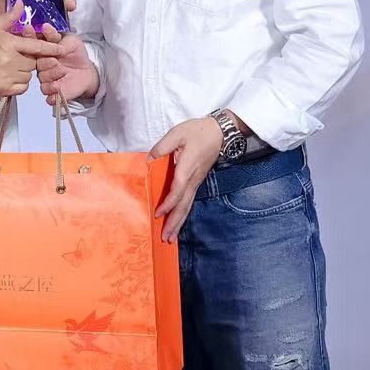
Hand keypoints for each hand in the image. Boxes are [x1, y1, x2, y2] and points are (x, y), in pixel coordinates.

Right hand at [0, 1, 59, 96]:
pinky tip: (12, 76)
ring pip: (29, 76)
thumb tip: (22, 4)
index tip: (62, 49)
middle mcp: (9, 61)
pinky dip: (20, 83)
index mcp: (9, 44)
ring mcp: (6, 77)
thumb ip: (9, 16)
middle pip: (34, 62)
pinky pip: (22, 88)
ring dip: (26, 71)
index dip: (51, 48)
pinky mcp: (3, 90)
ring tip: (14, 65)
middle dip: (31, 59)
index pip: (37, 46)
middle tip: (22, 55)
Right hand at [35, 28, 98, 107]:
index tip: (30, 30)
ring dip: (51, 75)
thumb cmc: (76, 54)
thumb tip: (46, 28)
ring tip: (62, 71)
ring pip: (42, 79)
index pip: (33, 45)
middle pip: (36, 64)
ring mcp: (45, 79)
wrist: (87, 72)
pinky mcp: (52, 92)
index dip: (30, 37)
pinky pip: (47, 95)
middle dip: (45, 62)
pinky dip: (52, 91)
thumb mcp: (71, 41)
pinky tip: (58, 86)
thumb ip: (58, 37)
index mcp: (43, 52)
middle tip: (55, 61)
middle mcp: (41, 65)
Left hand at [150, 117, 224, 241]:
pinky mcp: (197, 182)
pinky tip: (177, 223)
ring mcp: (196, 182)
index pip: (178, 189)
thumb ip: (162, 147)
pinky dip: (183, 214)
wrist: (220, 133)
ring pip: (187, 206)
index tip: (158, 213)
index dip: (168, 203)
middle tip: (165, 238)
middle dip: (174, 222)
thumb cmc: (197, 132)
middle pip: (183, 205)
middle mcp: (193, 179)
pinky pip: (189, 202)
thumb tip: (149, 160)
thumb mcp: (177, 133)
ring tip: (170, 238)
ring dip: (178, 222)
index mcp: (187, 167)